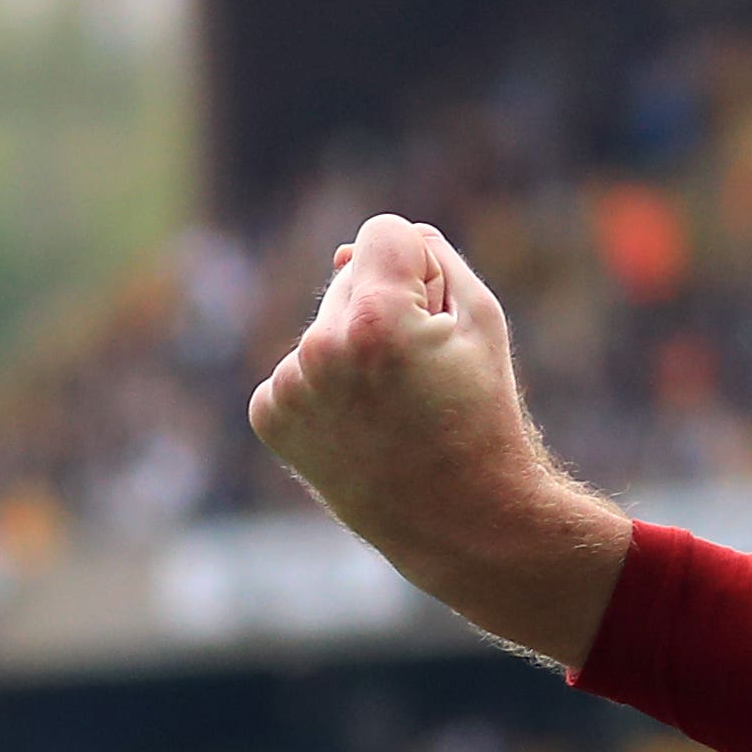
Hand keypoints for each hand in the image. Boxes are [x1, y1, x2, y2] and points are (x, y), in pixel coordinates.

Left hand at [247, 215, 626, 666]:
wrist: (457, 519)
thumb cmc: (481, 415)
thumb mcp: (483, 321)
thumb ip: (432, 260)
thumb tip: (351, 247)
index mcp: (376, 316)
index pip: (382, 233)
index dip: (420, 266)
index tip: (436, 313)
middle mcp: (320, 346)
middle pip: (348, 277)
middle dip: (384, 308)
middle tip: (421, 375)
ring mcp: (289, 385)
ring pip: (324, 325)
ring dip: (353, 349)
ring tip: (391, 405)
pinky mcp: (269, 417)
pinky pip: (299, 370)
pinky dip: (326, 388)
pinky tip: (360, 425)